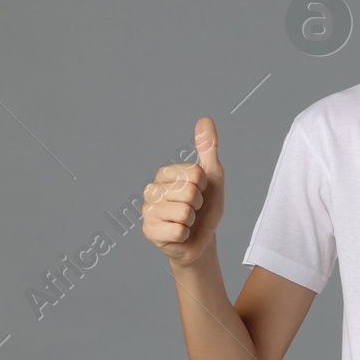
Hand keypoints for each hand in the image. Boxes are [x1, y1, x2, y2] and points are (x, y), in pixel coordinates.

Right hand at [143, 116, 225, 266]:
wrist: (201, 240)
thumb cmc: (205, 208)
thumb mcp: (212, 177)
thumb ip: (208, 148)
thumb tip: (205, 119)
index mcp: (165, 173)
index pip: (195, 174)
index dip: (204, 186)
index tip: (200, 193)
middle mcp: (151, 189)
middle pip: (190, 192)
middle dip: (199, 204)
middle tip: (193, 210)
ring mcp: (147, 210)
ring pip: (184, 212)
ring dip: (191, 221)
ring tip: (185, 221)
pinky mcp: (149, 232)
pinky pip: (178, 230)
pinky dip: (185, 234)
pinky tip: (178, 234)